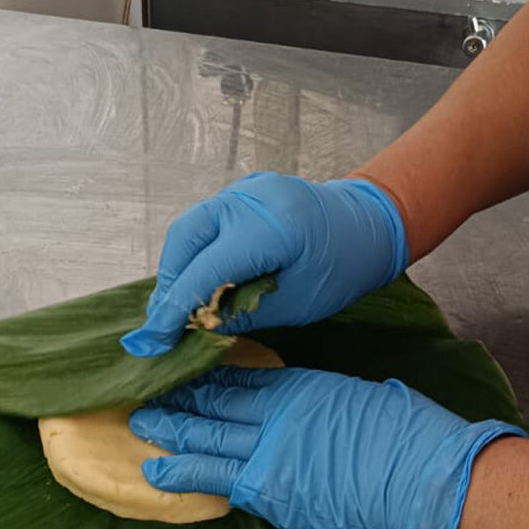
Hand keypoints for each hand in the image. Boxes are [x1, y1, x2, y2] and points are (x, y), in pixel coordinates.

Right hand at [120, 172, 408, 356]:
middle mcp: (253, 197)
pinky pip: (207, 221)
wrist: (371, 225)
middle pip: (186, 237)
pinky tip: (197, 281)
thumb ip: (243, 314)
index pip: (207, 268)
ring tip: (176, 306)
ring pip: (191, 226)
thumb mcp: (297, 304)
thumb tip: (195, 328)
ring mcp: (246, 188)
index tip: (156, 340)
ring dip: (178, 266)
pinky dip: (195, 251)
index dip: (177, 307)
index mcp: (274, 225)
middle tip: (163, 323)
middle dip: (169, 282)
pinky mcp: (244, 191)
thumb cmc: (344, 268)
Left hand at [129, 367, 524, 528]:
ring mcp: (269, 451)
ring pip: (206, 436)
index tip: (187, 373)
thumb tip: (336, 412)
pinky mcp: (267, 490)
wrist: (424, 482)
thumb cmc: (415, 443)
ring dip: (170, 430)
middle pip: (217, 402)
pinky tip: (154, 471)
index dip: (211, 377)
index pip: (244, 379)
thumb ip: (339, 405)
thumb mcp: (371, 403)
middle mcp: (279, 413)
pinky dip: (180, 472)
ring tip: (139, 424)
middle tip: (147, 392)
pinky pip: (212, 478)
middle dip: (181, 399)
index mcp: (306, 388)